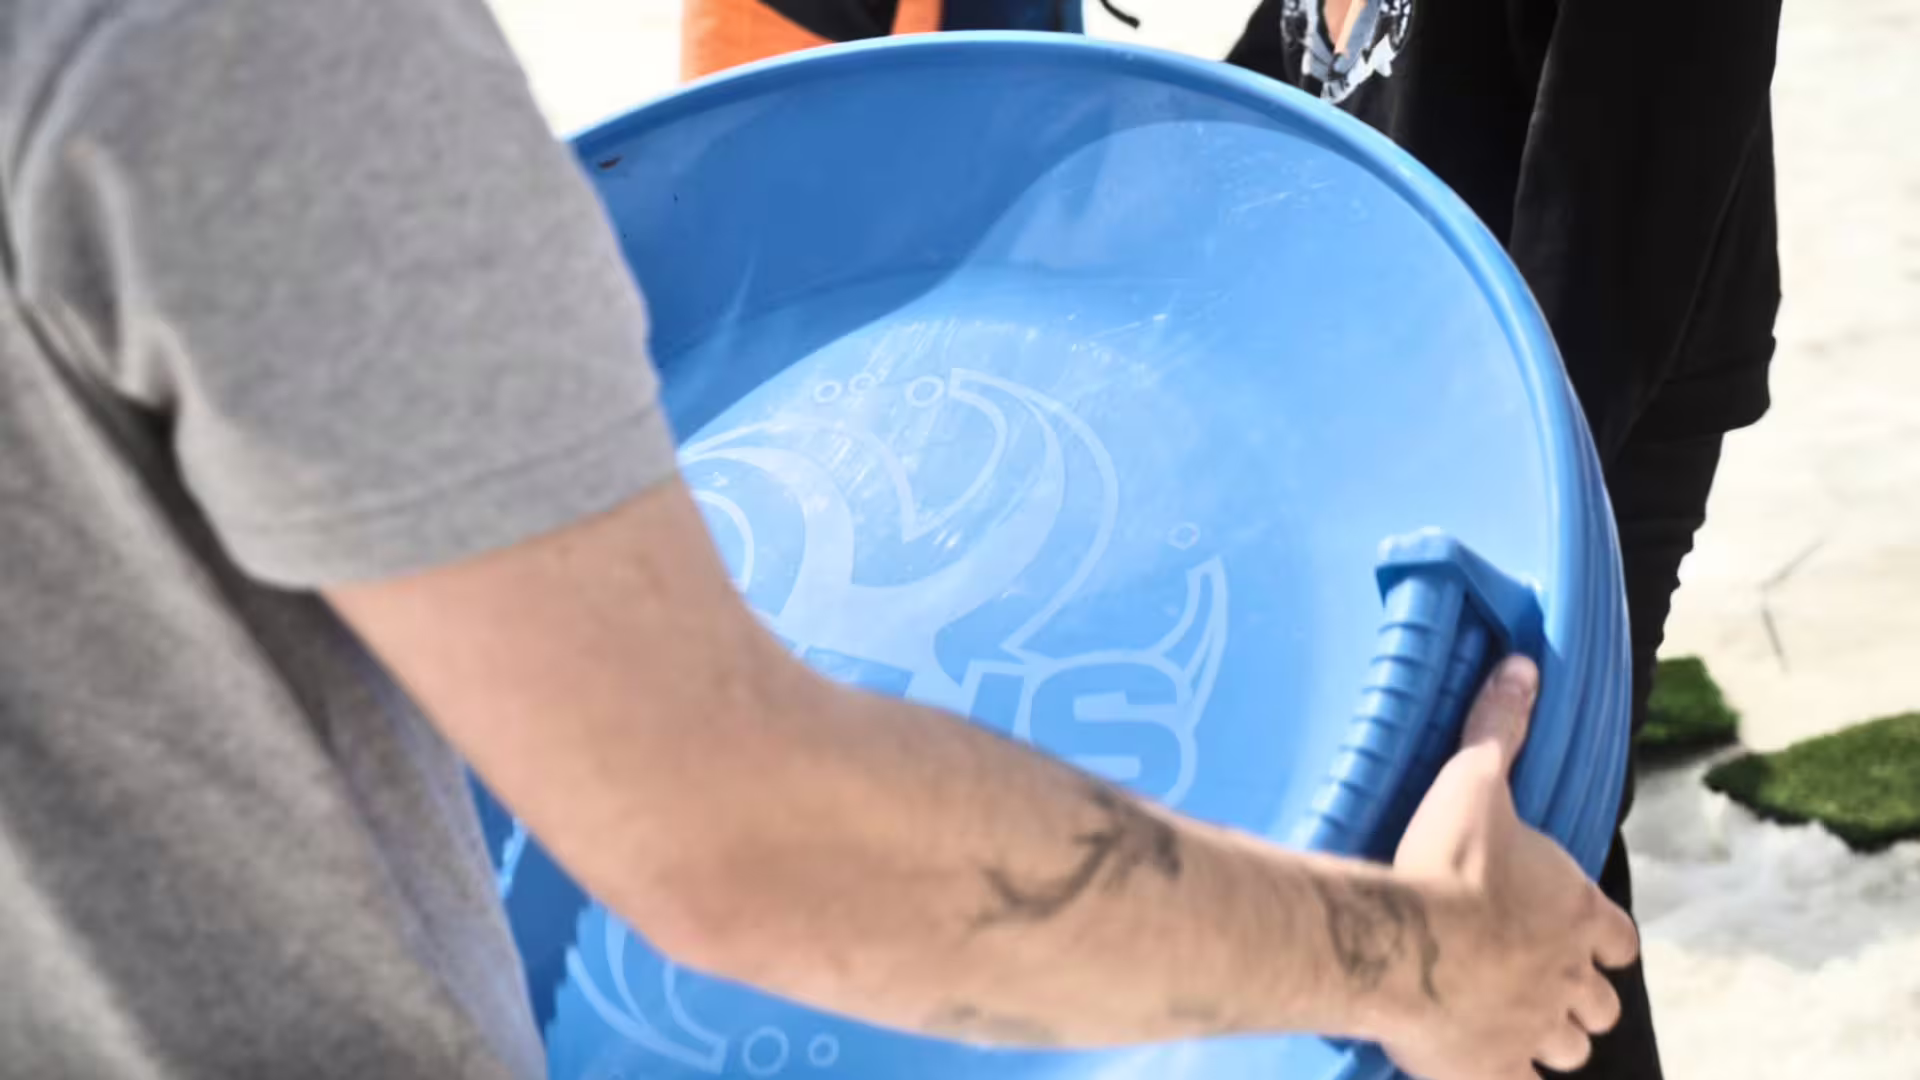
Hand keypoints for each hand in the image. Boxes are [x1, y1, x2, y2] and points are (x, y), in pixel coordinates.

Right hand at [1383, 657, 1640, 1079]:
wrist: (1404, 941)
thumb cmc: (1445, 863)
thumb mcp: (1474, 780)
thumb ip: (1500, 727)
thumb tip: (1524, 665)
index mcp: (1575, 912)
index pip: (1618, 938)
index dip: (1600, 939)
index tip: (1581, 937)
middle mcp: (1568, 975)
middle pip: (1600, 1003)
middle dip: (1579, 995)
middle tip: (1542, 982)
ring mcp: (1535, 1027)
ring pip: (1571, 1048)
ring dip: (1553, 1036)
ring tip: (1518, 1023)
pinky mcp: (1495, 1069)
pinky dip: (1513, 1077)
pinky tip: (1489, 1065)